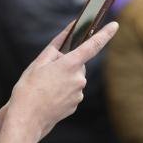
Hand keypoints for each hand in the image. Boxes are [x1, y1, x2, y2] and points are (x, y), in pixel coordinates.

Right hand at [5, 20, 118, 141]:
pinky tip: (49, 96)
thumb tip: (65, 39)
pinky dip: (63, 91)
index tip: (115, 25)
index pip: (93, 45)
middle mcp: (79, 78)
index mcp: (70, 64)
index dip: (105, 34)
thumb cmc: (29, 88)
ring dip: (64, 79)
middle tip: (48, 71)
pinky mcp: (75, 104)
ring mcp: (79, 93)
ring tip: (45, 86)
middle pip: (78, 64)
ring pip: (74, 79)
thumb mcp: (38, 63)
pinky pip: (72, 92)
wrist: (27, 118)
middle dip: (67, 64)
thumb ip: (55, 48)